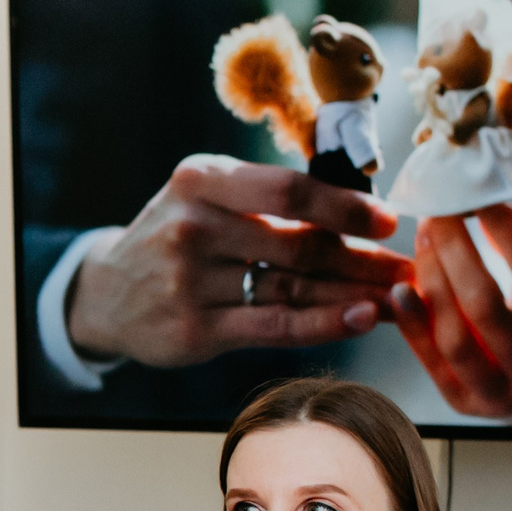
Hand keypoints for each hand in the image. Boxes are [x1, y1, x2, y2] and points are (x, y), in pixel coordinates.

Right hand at [64, 154, 409, 366]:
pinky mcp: (194, 330)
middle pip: (298, 244)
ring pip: (292, 289)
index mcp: (202, 180)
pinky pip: (273, 327)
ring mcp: (190, 283)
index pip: (288, 190)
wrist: (107, 293)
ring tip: (393, 299)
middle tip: (404, 269)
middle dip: (361, 258)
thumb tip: (359, 208)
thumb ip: (266, 197)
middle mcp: (193, 228)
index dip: (345, 207)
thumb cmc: (176, 237)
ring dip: (352, 295)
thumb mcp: (206, 194)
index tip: (387, 221)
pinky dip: (322, 324)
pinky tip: (358, 320)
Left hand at [388, 205, 511, 416]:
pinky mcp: (463, 405)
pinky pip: (430, 361)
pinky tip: (401, 288)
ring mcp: (500, 399)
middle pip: (487, 307)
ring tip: (423, 241)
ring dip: (432, 282)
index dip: (507, 232)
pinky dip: (412, 323)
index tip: (481, 196)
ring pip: (455, 337)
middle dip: (457, 253)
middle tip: (438, 213)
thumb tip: (486, 207)